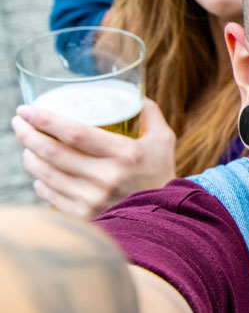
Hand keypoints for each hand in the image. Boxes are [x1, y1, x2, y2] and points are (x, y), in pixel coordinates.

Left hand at [11, 98, 177, 217]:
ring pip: (47, 174)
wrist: (166, 217)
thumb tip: (139, 96)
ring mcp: (94, 198)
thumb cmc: (162, 174)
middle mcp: (107, 177)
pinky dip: (40, 182)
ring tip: (26, 146)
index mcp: (126, 154)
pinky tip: (40, 174)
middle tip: (18, 122)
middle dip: (28, 135)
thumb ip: (150, 116)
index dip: (46, 120)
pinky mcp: (86, 215)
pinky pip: (51, 196)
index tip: (26, 109)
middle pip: (54, 153)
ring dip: (30, 157)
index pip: (75, 133)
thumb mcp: (163, 141)